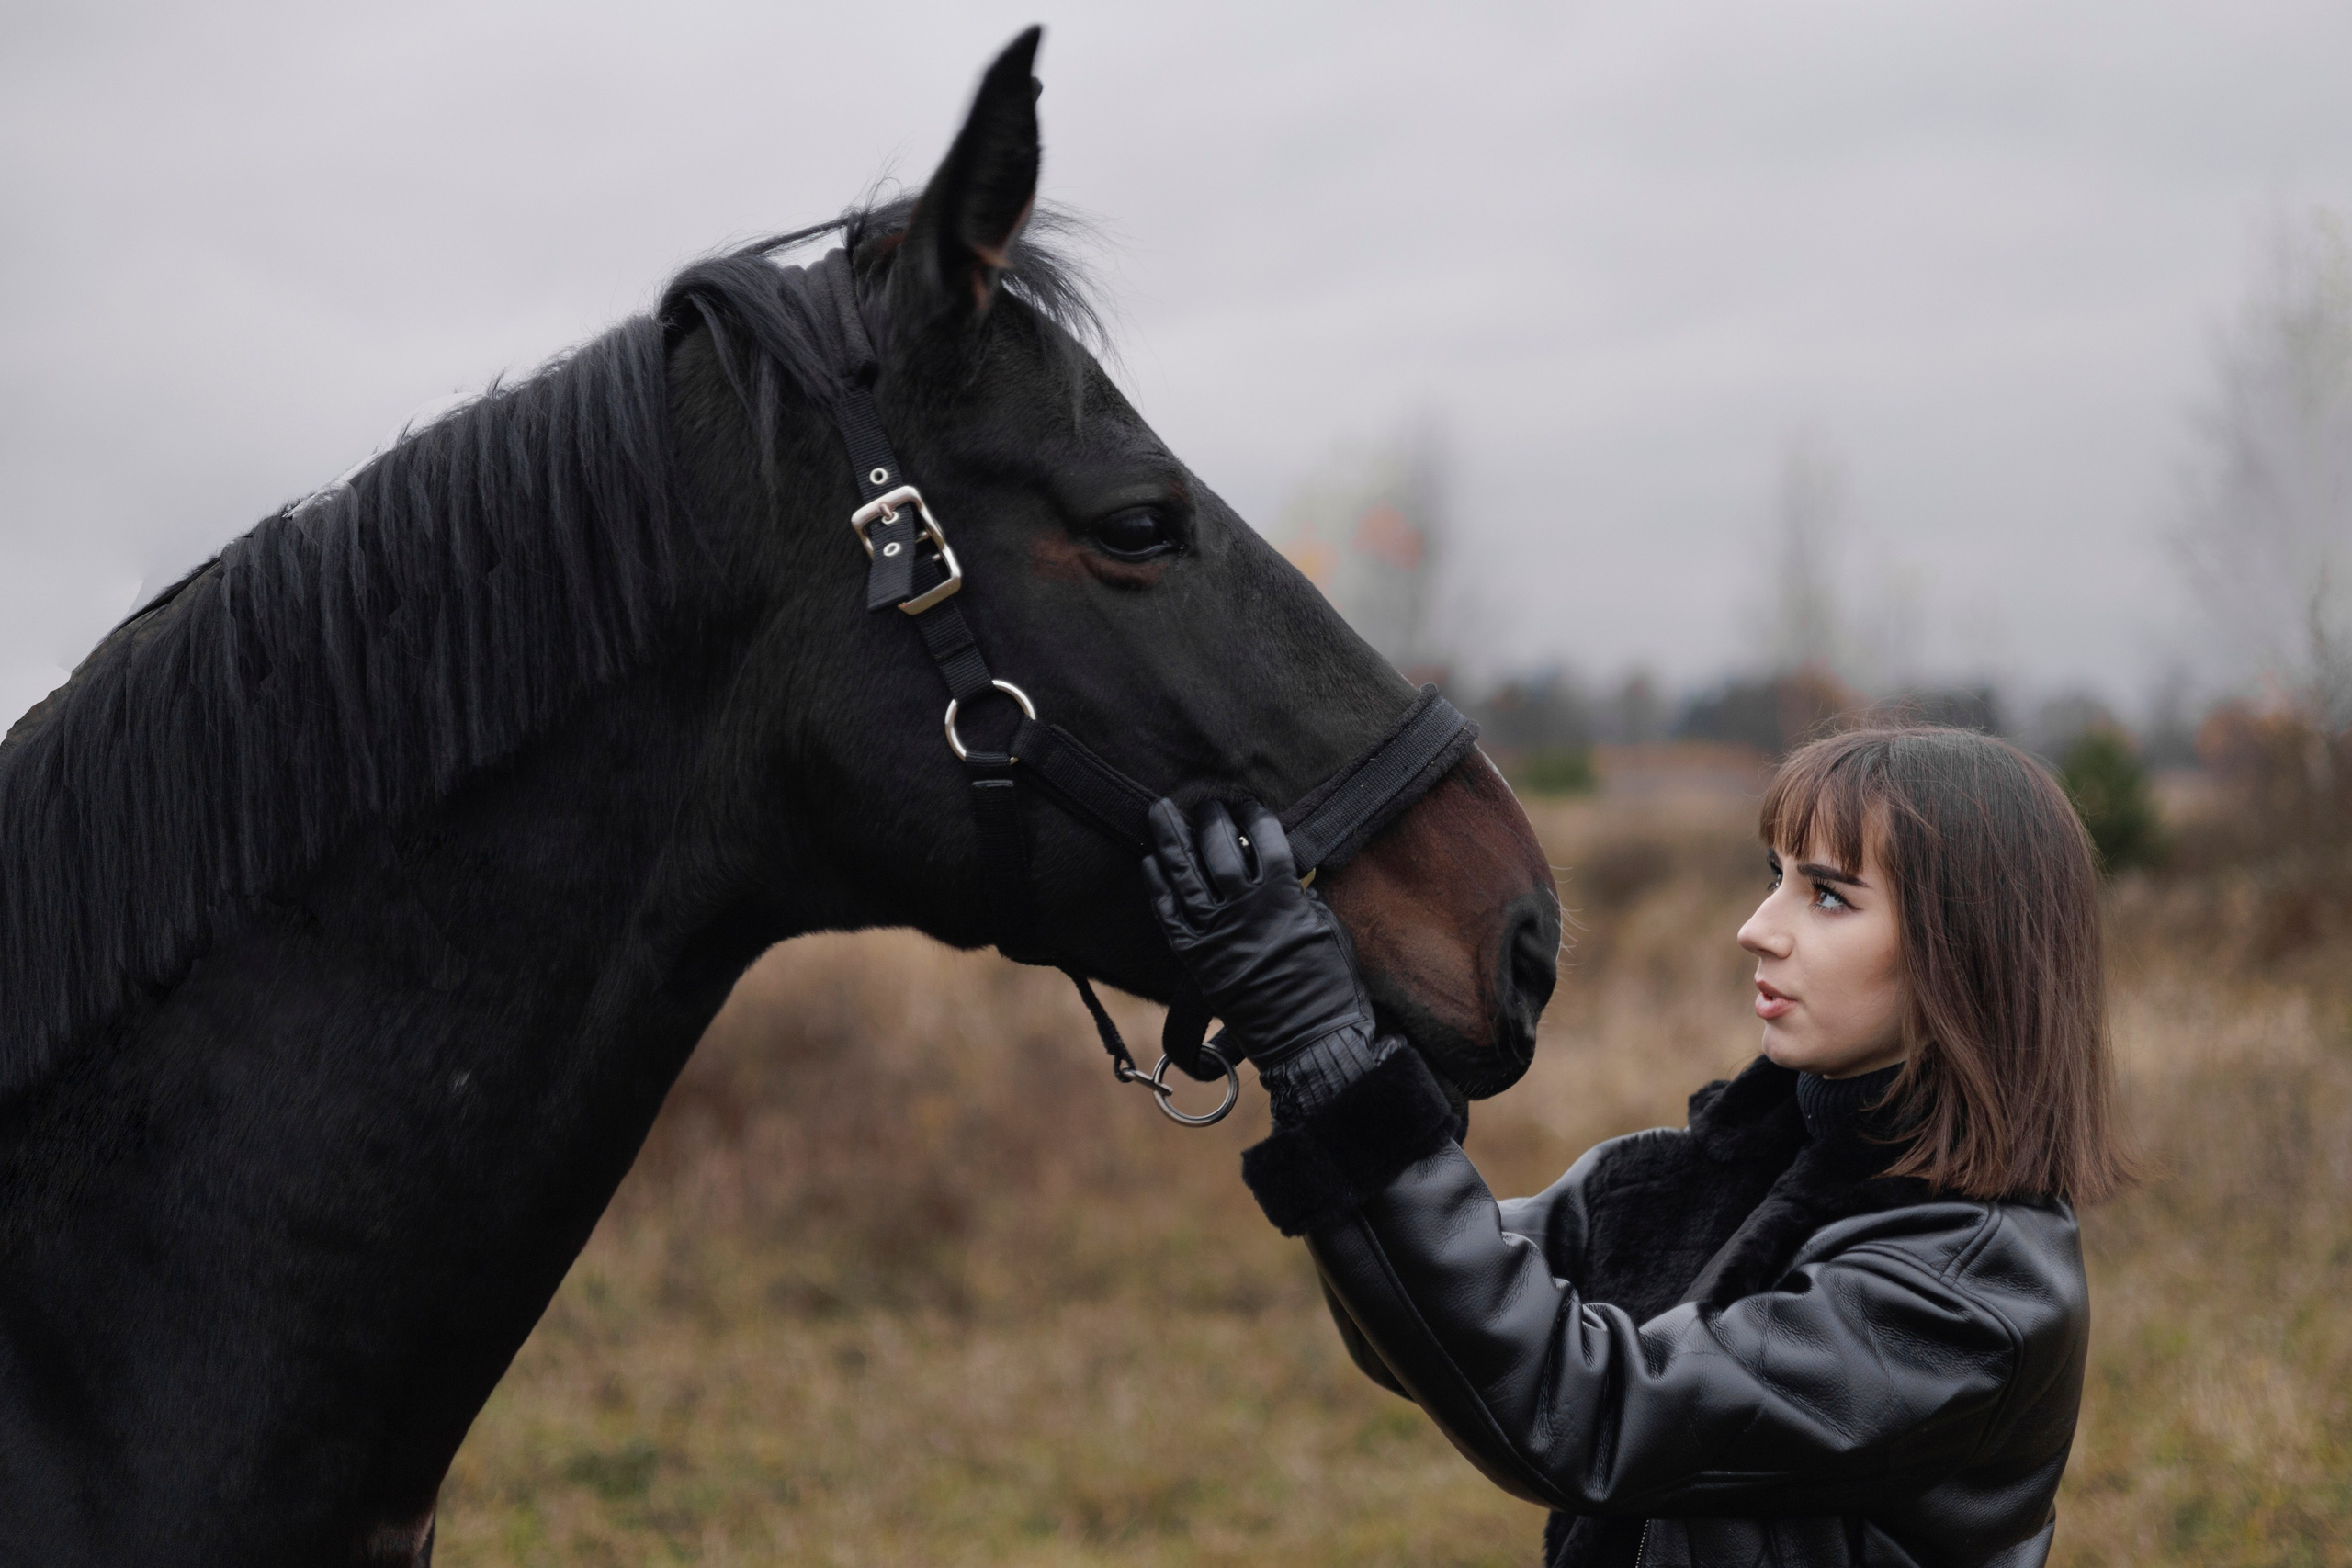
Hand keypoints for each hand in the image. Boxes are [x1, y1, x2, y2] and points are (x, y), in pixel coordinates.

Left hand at [1141, 798, 1372, 1066]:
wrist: (1312, 1041)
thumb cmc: (1331, 987)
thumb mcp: (1328, 928)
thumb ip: (1302, 897)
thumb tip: (1286, 876)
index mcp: (1284, 898)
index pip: (1265, 841)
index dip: (1255, 818)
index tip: (1248, 806)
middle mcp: (1245, 910)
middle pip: (1220, 850)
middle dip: (1211, 820)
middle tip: (1207, 804)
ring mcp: (1216, 934)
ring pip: (1185, 876)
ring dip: (1171, 839)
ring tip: (1160, 811)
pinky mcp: (1197, 960)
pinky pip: (1169, 917)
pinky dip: (1157, 888)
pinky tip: (1149, 862)